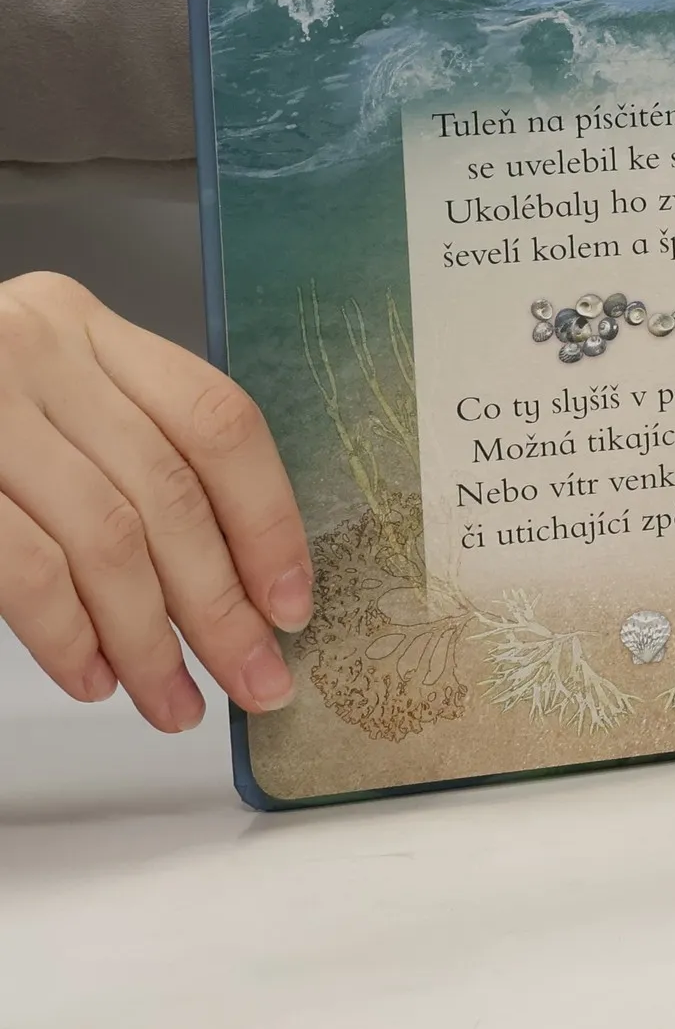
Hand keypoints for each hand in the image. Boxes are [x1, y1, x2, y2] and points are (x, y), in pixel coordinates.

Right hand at [0, 273, 310, 730]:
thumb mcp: (43, 400)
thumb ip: (126, 454)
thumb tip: (239, 581)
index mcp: (86, 327)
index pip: (219, 423)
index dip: (270, 521)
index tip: (292, 603)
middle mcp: (37, 351)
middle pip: (171, 494)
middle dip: (224, 607)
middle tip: (256, 681)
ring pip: (108, 539)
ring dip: (151, 641)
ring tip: (174, 701)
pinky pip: (28, 568)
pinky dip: (68, 635)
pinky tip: (93, 675)